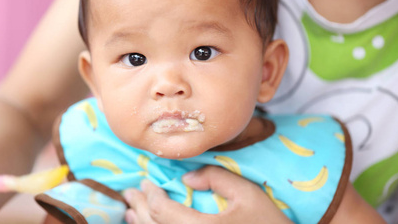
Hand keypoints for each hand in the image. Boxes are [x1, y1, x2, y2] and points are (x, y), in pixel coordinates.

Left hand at [123, 166, 291, 223]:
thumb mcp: (247, 193)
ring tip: (129, 209)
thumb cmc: (267, 223)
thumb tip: (187, 177)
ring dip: (140, 223)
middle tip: (130, 192)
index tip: (145, 181)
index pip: (162, 210)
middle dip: (139, 207)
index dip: (150, 194)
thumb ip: (216, 177)